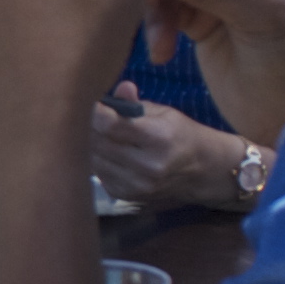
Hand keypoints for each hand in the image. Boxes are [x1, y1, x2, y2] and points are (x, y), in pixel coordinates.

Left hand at [91, 87, 241, 208]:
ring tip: (92, 131)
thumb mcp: (163, 112)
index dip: (94, 112)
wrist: (201, 170)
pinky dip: (96, 161)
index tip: (90, 102)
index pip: (111, 125)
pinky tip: (104, 151)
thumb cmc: (178, 133)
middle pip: (98, 143)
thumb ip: (135, 103)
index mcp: (159, 138)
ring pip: (93, 160)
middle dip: (86, 127)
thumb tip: (121, 88)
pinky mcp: (127, 196)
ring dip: (87, 144)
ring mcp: (137, 185)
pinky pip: (98, 175)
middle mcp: (149, 165)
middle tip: (83, 114)